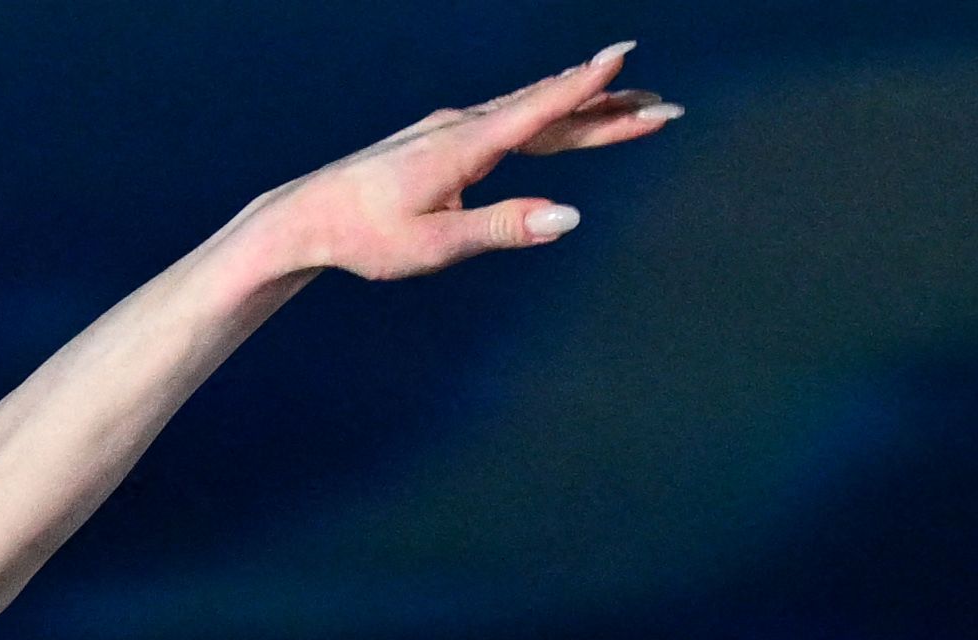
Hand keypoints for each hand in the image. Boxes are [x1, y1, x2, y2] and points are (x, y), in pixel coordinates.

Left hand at [254, 45, 681, 283]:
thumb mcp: (437, 244)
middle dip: (612, 108)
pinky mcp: (449, 138)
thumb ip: (505, 227)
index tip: (626, 56)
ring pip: (536, 112)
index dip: (585, 85)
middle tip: (667, 107)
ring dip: (588, 109)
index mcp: (466, 144)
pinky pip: (514, 121)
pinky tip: (570, 116)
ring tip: (637, 105)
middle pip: (551, 111)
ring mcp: (456, 128)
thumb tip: (570, 218)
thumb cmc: (367, 236)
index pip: (539, 110)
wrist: (310, 216)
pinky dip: (552, 115)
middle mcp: (465, 125)